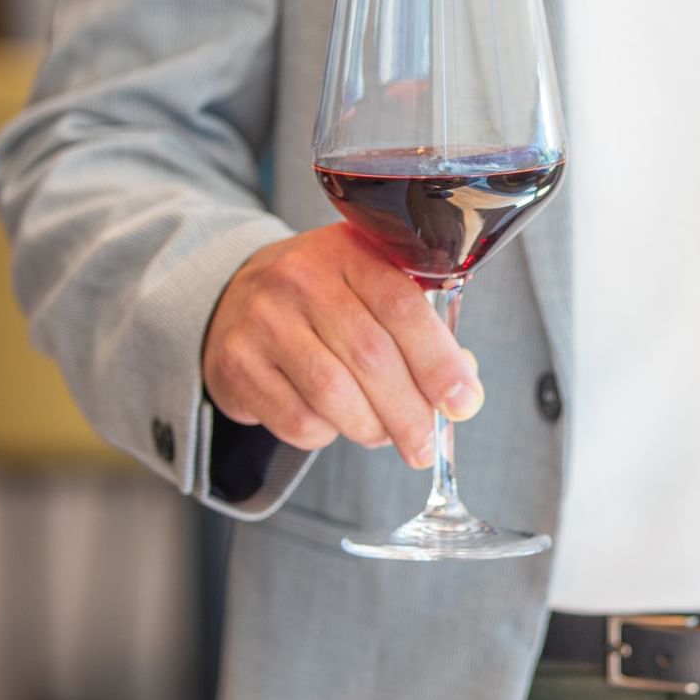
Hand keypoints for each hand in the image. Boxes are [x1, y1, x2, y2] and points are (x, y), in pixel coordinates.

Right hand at [202, 223, 482, 467]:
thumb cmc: (327, 300)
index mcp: (350, 252)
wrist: (236, 296)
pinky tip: (334, 422)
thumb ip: (422, 333)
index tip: (464, 404)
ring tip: (385, 436)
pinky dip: (327, 435)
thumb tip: (461, 395)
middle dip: (410, 413)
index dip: (439, 362)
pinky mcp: (236, 363)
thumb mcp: (373, 290)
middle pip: (370, 357)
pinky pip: (297, 419)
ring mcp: (263, 320)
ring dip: (371, 429)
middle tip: (426, 447)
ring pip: (333, 394)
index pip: (402, 307)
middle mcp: (302, 278)